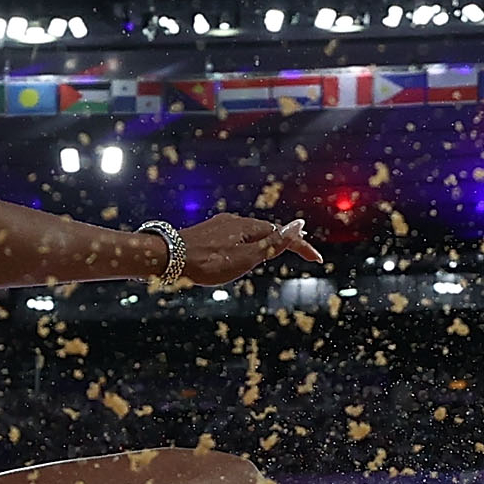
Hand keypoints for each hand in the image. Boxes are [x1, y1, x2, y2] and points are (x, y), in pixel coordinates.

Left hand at [168, 214, 320, 285]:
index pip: (282, 234)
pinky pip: (235, 236)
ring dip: (266, 241)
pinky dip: (248, 244)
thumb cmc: (207, 262)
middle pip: (267, 230)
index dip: (300, 246)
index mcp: (247, 228)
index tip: (317, 259)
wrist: (166, 257)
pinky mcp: (206, 233)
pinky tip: (240, 251)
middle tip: (301, 248)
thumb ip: (273, 244)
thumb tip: (299, 225)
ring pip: (250, 233)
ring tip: (275, 251)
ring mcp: (219, 226)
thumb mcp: (246, 257)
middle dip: (285, 240)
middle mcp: (235, 222)